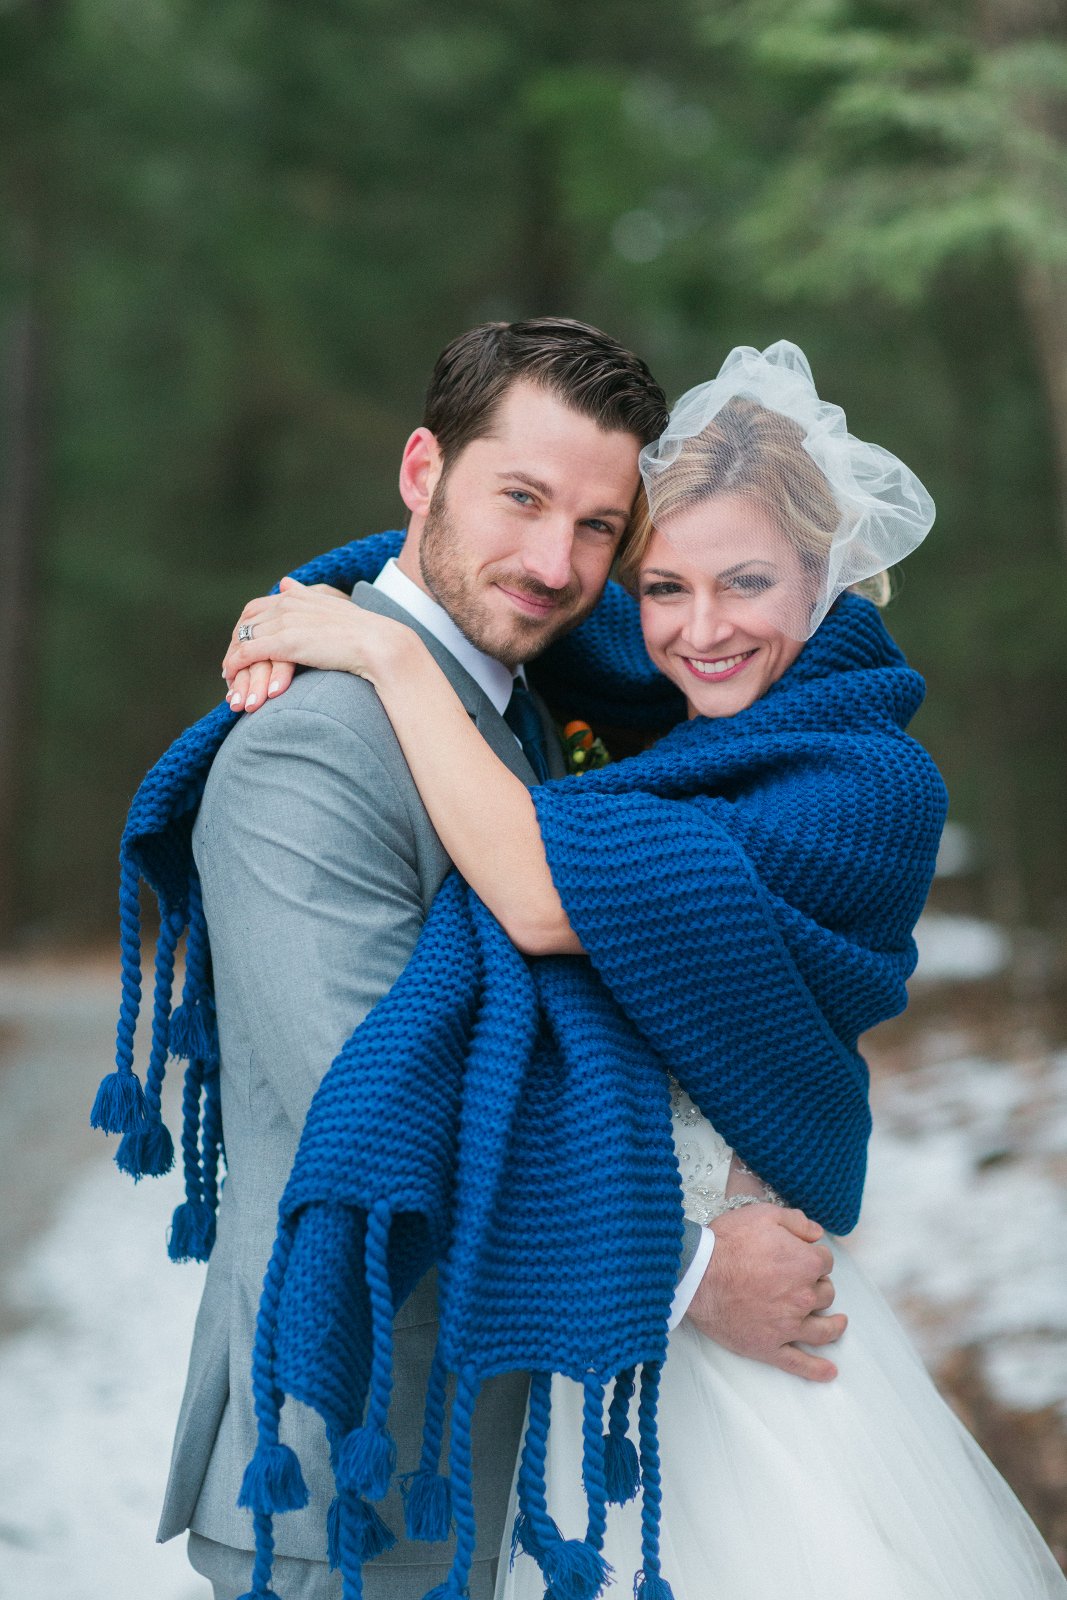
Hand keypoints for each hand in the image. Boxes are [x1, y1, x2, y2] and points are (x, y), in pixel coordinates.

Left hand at [222, 578, 412, 709]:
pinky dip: (235, 666)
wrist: (379, 644)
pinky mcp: (284, 642)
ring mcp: (285, 621)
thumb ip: (305, 596)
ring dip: (232, 660)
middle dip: (234, 644)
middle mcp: (287, 603)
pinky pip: (248, 653)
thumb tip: (285, 582)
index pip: (256, 608)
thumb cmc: (363, 633)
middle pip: (245, 623)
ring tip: (230, 678)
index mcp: (297, 595)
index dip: (245, 628)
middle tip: (230, 666)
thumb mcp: (330, 607)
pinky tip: (231, 679)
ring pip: (243, 639)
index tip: (241, 645)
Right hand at [686, 1204, 845, 1381]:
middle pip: (826, 1294)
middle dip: (819, 1286)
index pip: (825, 1262)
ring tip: (838, 1323)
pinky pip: (798, 1363)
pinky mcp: (769, 1346)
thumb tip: (816, 1233)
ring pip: (822, 1330)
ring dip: (833, 1326)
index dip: (814, 1257)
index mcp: (806, 1263)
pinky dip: (816, 1370)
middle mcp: (803, 1297)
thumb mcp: (764, 1214)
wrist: (698, 1274)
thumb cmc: (729, 1242)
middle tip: (803, 1282)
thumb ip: (797, 1221)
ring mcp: (788, 1325)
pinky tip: (829, 1372)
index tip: (803, 1257)